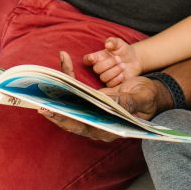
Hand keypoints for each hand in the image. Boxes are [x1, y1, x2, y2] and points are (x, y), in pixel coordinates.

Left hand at [39, 51, 167, 141]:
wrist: (151, 93)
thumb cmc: (148, 98)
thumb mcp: (142, 99)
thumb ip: (129, 102)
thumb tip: (110, 102)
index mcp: (110, 129)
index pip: (84, 126)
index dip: (66, 120)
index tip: (52, 112)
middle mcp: (98, 123)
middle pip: (71, 118)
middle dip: (55, 109)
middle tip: (38, 102)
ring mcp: (94, 113)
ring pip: (70, 105)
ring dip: (57, 92)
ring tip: (43, 81)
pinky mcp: (92, 101)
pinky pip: (76, 91)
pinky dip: (69, 77)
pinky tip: (64, 60)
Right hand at [84, 37, 141, 86]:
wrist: (134, 59)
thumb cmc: (123, 50)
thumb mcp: (119, 43)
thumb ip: (113, 41)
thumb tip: (107, 44)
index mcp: (98, 57)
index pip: (87, 59)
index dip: (88, 59)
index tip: (92, 58)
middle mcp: (100, 67)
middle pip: (96, 69)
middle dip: (108, 63)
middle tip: (119, 58)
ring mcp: (105, 76)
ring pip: (103, 77)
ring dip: (115, 71)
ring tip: (123, 65)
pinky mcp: (112, 83)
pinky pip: (110, 84)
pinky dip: (117, 79)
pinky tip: (123, 74)